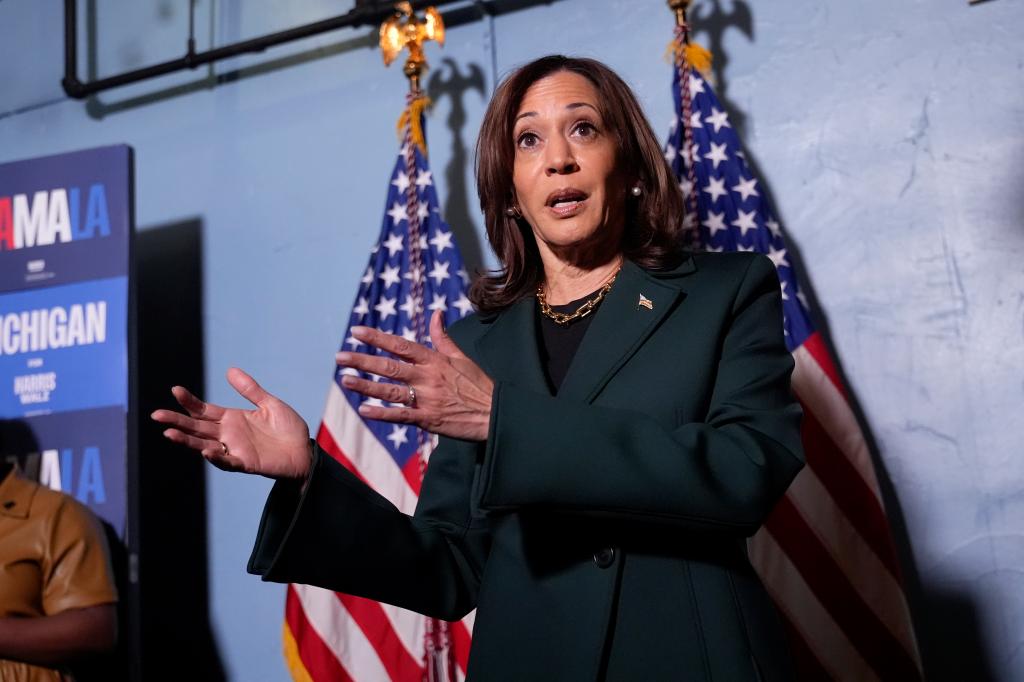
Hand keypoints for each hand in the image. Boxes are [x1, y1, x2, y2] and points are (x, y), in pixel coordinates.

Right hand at [151, 367, 311, 479]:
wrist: (305, 451)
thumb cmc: (288, 429)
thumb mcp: (269, 404)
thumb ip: (250, 390)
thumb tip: (229, 370)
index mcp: (232, 419)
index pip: (204, 410)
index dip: (189, 402)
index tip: (175, 390)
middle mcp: (228, 435)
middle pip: (197, 427)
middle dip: (176, 421)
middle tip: (156, 415)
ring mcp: (235, 450)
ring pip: (204, 445)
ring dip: (187, 440)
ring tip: (169, 434)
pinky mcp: (246, 463)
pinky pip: (228, 461)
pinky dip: (217, 458)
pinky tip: (206, 451)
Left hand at [337, 310, 493, 441]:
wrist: (496, 413)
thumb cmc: (479, 385)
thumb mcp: (461, 356)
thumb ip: (443, 337)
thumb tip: (436, 313)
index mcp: (434, 360)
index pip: (401, 344)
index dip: (377, 337)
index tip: (357, 331)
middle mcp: (428, 377)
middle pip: (389, 366)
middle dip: (363, 360)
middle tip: (340, 357)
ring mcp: (427, 398)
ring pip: (391, 391)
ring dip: (366, 386)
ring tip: (345, 380)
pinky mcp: (429, 419)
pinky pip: (401, 416)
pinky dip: (382, 414)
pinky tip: (364, 410)